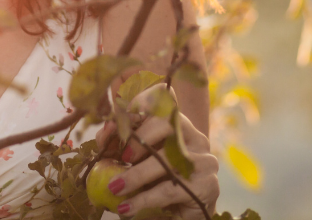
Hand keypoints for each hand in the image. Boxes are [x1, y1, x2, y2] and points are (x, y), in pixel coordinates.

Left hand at [94, 89, 218, 218]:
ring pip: (167, 159)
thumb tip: (104, 135)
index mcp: (178, 126)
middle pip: (168, 123)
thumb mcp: (137, 163)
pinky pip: (170, 189)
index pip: (163, 101)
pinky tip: (127, 207)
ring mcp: (204, 161)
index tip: (120, 119)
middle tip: (123, 156)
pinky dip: (144, 199)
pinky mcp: (207, 186)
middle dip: (141, 137)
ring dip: (137, 174)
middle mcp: (195, 138)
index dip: (140, 104)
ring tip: (115, 187)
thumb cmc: (157, 183)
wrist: (183, 216)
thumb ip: (122, 147)